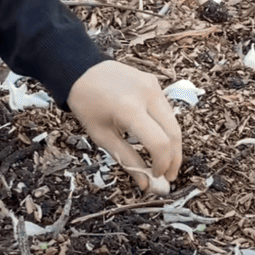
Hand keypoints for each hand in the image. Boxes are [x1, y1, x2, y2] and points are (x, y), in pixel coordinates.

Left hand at [65, 60, 181, 193]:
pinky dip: (165, 127)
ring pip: (173, 122)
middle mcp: (146, 94)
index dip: (161, 164)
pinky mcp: (154, 82)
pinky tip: (155, 137)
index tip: (156, 176)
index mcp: (129, 109)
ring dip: (172, 144)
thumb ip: (126, 160)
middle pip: (174, 133)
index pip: (159, 143)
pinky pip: (166, 110)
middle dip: (174, 158)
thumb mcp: (101, 135)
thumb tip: (145, 184)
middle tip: (168, 176)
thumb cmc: (87, 104)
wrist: (80, 70)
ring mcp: (152, 85)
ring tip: (163, 161)